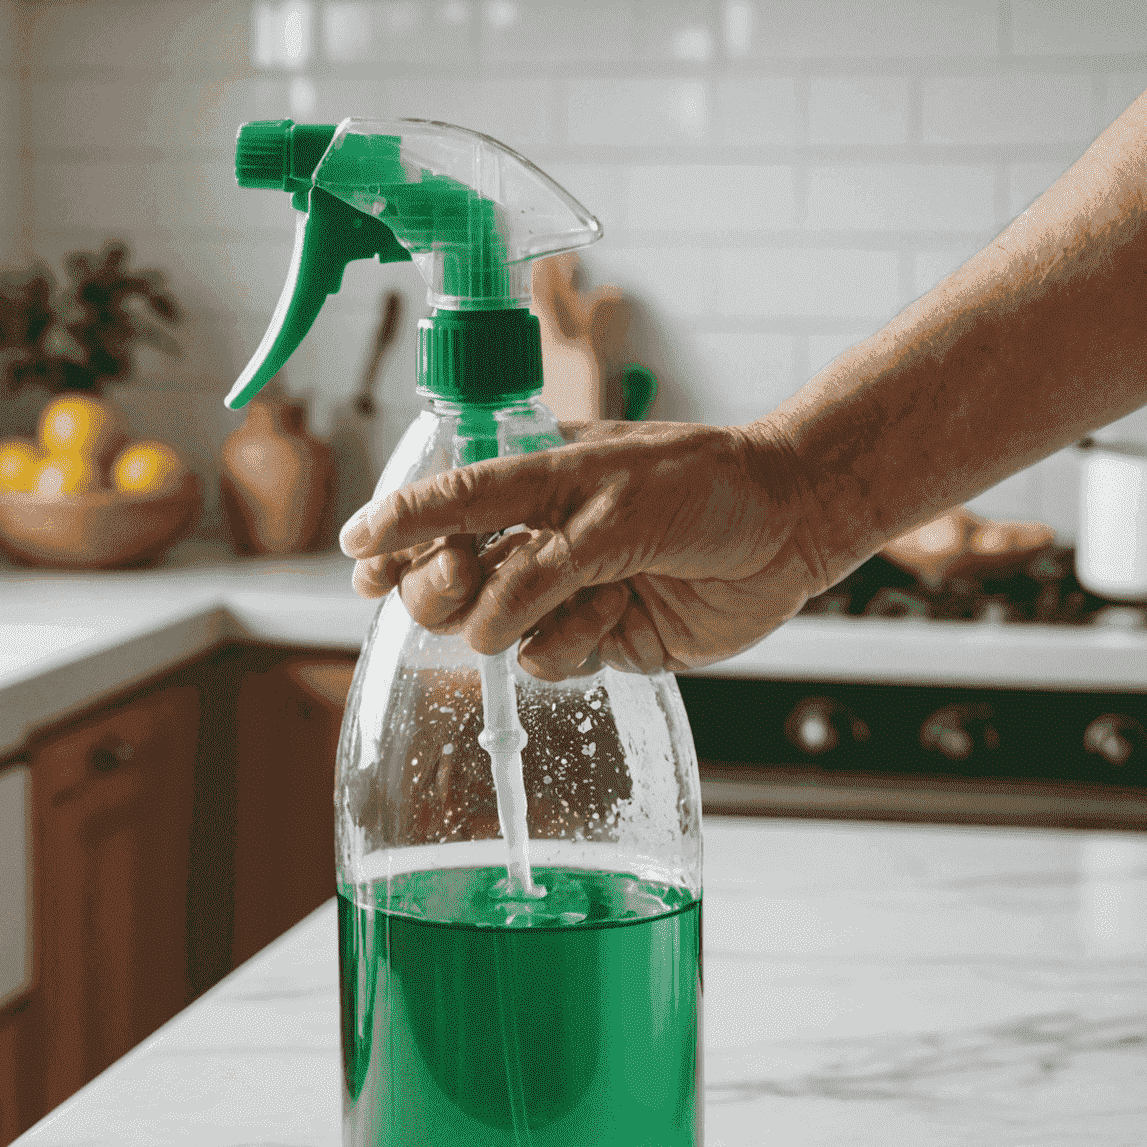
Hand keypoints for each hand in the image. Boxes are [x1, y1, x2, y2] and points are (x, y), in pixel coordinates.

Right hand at [338, 421, 830, 680]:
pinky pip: (548, 662)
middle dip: (444, 586)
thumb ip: (541, 559)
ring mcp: (562, 596)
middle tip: (460, 580)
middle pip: (445, 582)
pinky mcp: (595, 641)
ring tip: (594, 587)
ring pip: (491, 632)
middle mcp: (536, 542)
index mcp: (529, 485)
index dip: (396, 531)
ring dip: (535, 616)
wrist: (787, 527)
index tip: (359, 554)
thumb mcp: (611, 500)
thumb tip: (481, 620)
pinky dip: (579, 643)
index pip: (442, 508)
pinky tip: (623, 613)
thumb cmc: (703, 486)